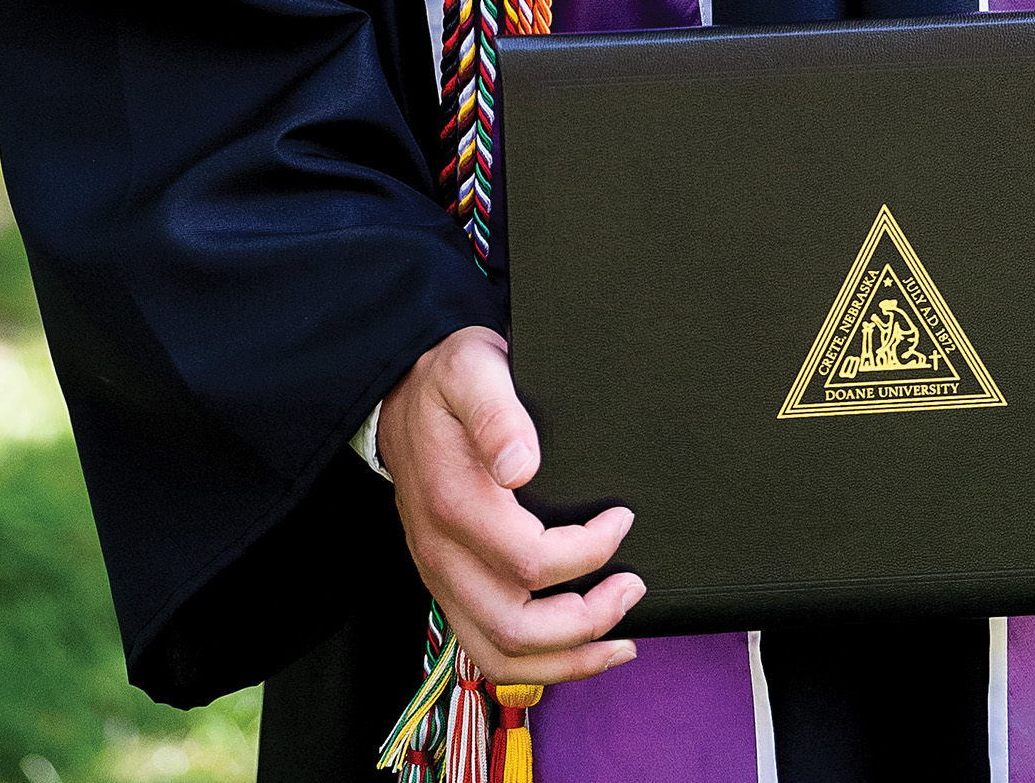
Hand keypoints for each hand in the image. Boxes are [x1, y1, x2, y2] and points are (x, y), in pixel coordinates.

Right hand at [377, 325, 642, 685]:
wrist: (401, 394)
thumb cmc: (447, 380)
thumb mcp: (472, 370)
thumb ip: (496, 414)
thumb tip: (521, 465)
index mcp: (454, 504)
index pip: (528, 560)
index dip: (587, 552)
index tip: (622, 519)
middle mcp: (442, 554)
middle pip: (514, 627)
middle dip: (584, 623)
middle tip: (633, 588)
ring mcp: (441, 577)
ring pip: (498, 656)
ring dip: (566, 660)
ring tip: (620, 641)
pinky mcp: (448, 587)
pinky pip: (487, 649)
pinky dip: (537, 665)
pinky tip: (578, 650)